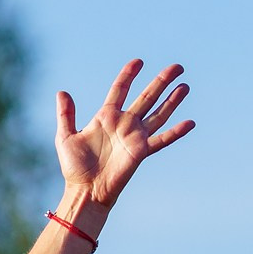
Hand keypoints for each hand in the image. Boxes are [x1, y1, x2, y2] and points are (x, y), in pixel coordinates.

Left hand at [55, 59, 192, 212]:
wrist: (85, 191)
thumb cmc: (74, 168)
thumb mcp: (65, 137)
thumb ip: (66, 114)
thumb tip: (62, 92)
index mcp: (106, 116)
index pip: (120, 89)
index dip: (129, 75)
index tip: (139, 62)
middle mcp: (124, 123)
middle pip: (147, 96)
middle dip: (161, 81)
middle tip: (177, 66)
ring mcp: (134, 137)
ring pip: (158, 113)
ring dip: (172, 100)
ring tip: (185, 86)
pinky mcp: (141, 152)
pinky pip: (162, 139)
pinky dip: (176, 132)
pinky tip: (190, 123)